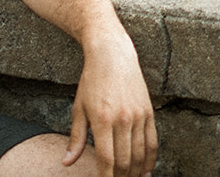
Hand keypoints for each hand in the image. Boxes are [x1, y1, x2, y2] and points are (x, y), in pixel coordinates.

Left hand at [64, 30, 157, 175]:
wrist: (112, 54)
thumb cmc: (92, 81)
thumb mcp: (78, 108)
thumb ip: (76, 138)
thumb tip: (68, 162)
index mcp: (102, 120)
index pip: (106, 159)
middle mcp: (123, 119)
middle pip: (124, 160)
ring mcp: (138, 115)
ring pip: (140, 154)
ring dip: (135, 172)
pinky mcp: (149, 111)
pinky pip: (152, 141)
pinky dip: (150, 159)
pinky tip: (145, 170)